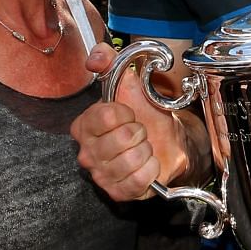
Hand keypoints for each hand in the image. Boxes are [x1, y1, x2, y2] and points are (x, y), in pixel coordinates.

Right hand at [72, 42, 195, 201]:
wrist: (167, 141)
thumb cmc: (145, 114)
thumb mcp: (129, 83)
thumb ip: (110, 61)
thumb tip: (94, 57)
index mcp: (83, 126)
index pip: (106, 116)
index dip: (125, 112)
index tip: (130, 113)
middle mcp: (86, 153)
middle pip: (122, 139)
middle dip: (139, 132)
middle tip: (139, 133)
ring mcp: (101, 175)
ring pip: (132, 160)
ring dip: (146, 151)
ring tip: (143, 148)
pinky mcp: (117, 193)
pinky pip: (139, 180)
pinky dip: (151, 170)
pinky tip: (148, 165)